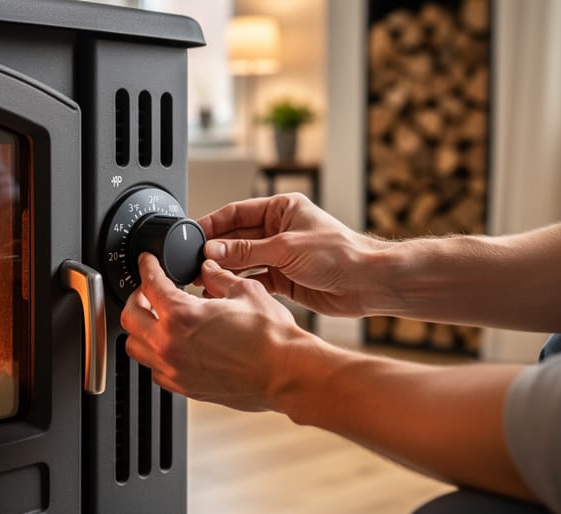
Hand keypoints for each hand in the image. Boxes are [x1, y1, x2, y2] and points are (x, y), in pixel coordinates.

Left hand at [121, 253, 313, 411]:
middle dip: (137, 298)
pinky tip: (171, 346)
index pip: (149, 284)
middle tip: (149, 291)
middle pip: (130, 317)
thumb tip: (208, 268)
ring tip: (156, 319)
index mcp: (181, 315)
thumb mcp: (245, 291)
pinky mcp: (185, 387)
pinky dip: (156, 355)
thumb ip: (218, 277)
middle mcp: (170, 345)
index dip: (147, 267)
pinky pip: (155, 370)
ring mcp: (175, 370)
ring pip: (136, 348)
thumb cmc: (272, 338)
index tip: (147, 263)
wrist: (286, 373)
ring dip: (141, 329)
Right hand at [198, 193, 387, 316]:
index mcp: (282, 209)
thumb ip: (246, 251)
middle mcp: (279, 230)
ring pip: (243, 260)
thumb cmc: (340, 254)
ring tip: (203, 279)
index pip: (237, 212)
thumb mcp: (285, 248)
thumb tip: (213, 250)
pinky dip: (240, 284)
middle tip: (193, 262)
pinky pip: (254, 279)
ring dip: (225, 269)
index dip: (213, 223)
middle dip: (216, 250)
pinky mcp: (284, 278)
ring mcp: (281, 255)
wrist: (368, 283)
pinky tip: (224, 289)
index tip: (192, 235)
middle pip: (236, 237)